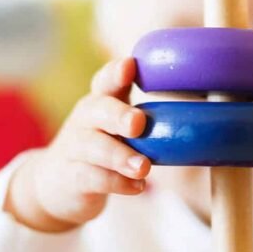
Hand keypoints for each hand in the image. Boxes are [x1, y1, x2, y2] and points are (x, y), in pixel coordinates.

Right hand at [4, 58, 150, 232]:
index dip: (116, 72)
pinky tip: (137, 187)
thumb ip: (143, 116)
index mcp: (100, 101)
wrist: (57, 182)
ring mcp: (75, 148)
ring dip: (120, 156)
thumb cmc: (100, 146)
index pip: (106, 81)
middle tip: (139, 123)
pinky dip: (116, 183)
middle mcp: (85, 120)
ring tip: (143, 167)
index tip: (130, 65)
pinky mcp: (72, 177)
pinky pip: (92, 178)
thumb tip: (196, 116)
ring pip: (94, 147)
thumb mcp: (116, 125)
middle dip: (118, 115)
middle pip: (98, 110)